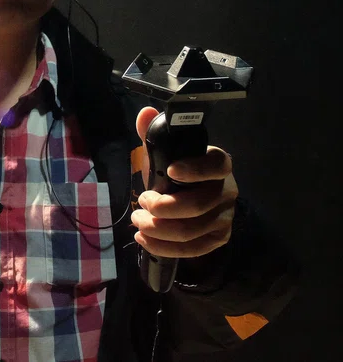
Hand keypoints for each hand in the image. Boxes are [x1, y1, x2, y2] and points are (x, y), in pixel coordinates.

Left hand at [131, 106, 238, 258]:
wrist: (193, 196)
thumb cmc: (177, 171)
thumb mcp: (164, 153)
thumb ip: (153, 134)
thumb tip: (145, 114)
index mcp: (218, 164)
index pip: (216, 166)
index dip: (196, 169)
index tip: (171, 170)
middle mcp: (227, 191)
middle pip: (198, 204)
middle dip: (163, 207)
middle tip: (142, 201)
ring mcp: (225, 217)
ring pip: (192, 230)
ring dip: (158, 228)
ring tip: (137, 220)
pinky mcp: (218, 239)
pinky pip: (193, 249)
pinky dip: (164, 247)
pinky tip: (144, 239)